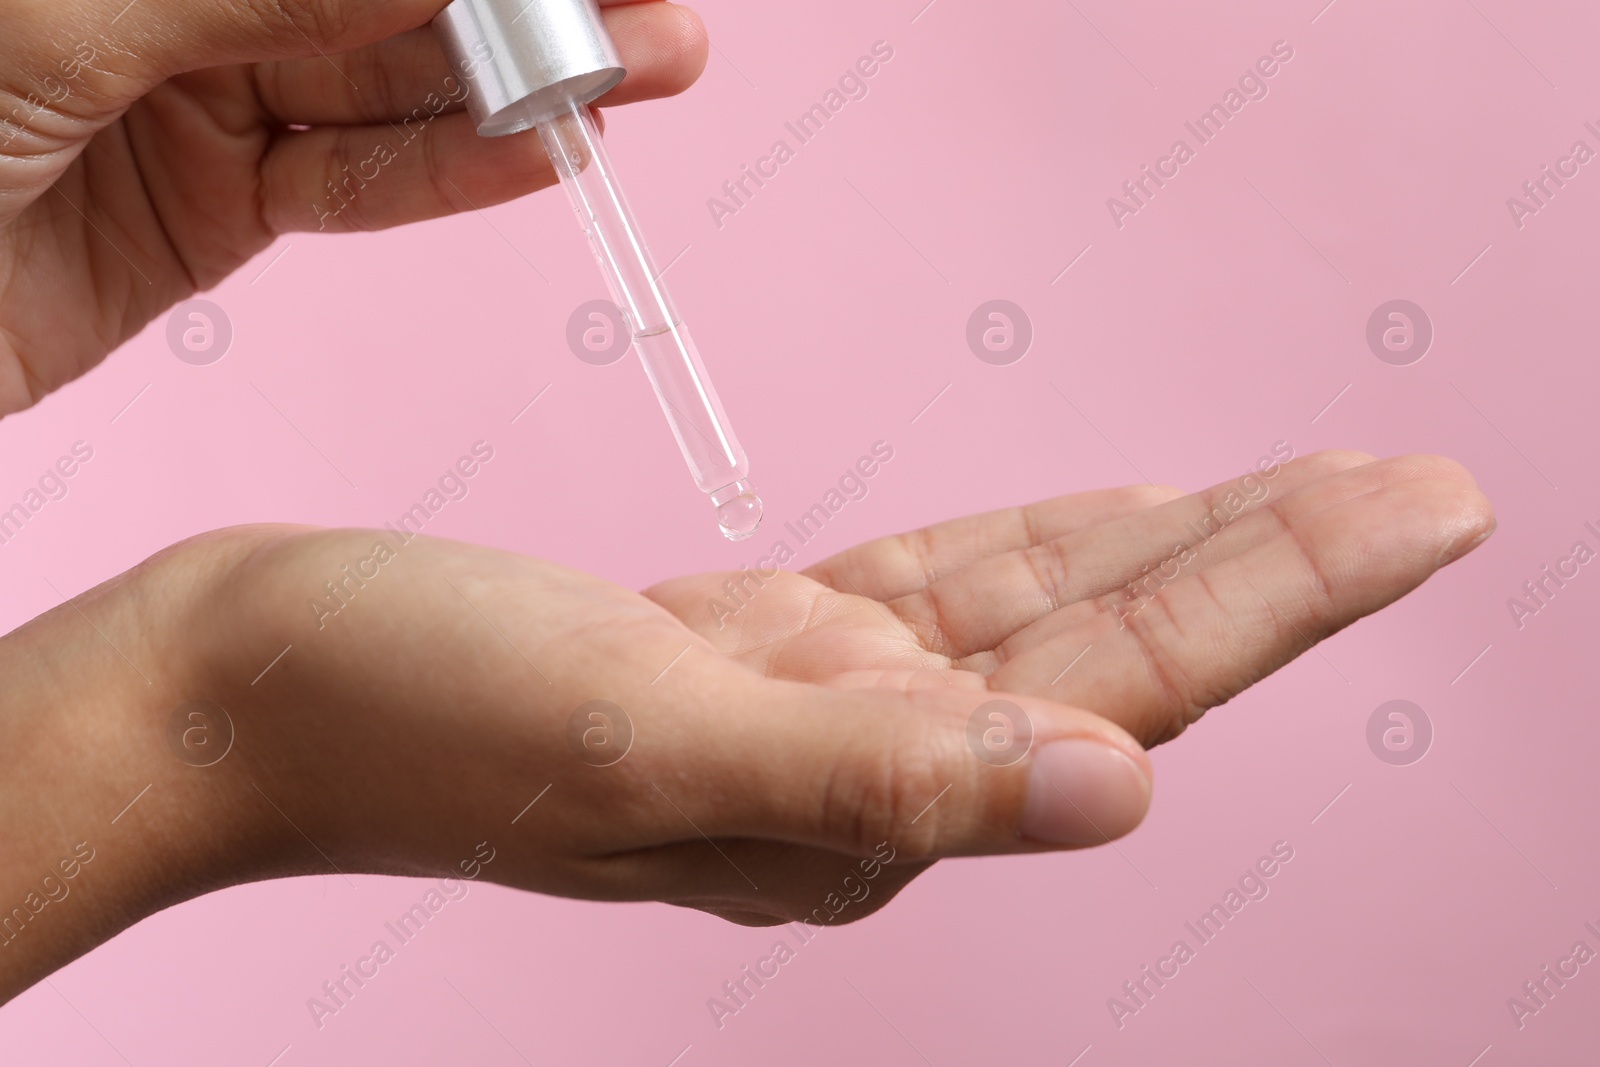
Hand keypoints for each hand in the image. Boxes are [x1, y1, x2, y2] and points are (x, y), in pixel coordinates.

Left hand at [0, 0, 705, 415]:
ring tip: (645, 68)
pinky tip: (544, 148)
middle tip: (646, 15)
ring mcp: (188, 95)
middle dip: (515, 1)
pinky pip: (352, 181)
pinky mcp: (208, 210)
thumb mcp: (71, 16)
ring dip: (513, 82)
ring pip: (382, 80)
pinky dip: (448, 170)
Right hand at [0, 451, 1491, 1001]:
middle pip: (1110, 648)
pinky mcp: (741, 645)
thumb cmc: (406, 714)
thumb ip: (878, 781)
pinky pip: (931, 592)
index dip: (1283, 591)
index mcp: (856, 805)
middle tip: (1419, 487)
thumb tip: (1117, 795)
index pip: (1123, 687)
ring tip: (1298, 493)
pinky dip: (1028, 549)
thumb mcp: (641, 735)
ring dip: (1171, 547)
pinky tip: (1104, 520)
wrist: (248, 686)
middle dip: (1274, 562)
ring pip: (1033, 611)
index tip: (1420, 511)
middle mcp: (855, 769)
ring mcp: (803, 706)